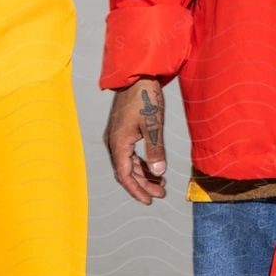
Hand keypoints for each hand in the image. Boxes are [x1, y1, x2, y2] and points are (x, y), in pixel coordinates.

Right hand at [104, 79, 168, 203]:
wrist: (137, 73)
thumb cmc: (145, 96)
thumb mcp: (153, 125)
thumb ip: (155, 150)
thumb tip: (158, 174)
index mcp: (118, 143)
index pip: (125, 176)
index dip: (137, 191)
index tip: (149, 201)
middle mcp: (114, 143)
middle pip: (126, 172)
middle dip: (143, 185)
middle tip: (161, 193)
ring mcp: (117, 137)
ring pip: (128, 164)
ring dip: (143, 175)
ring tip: (161, 183)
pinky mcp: (122, 131)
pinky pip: (129, 154)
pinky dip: (141, 163)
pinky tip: (154, 167)